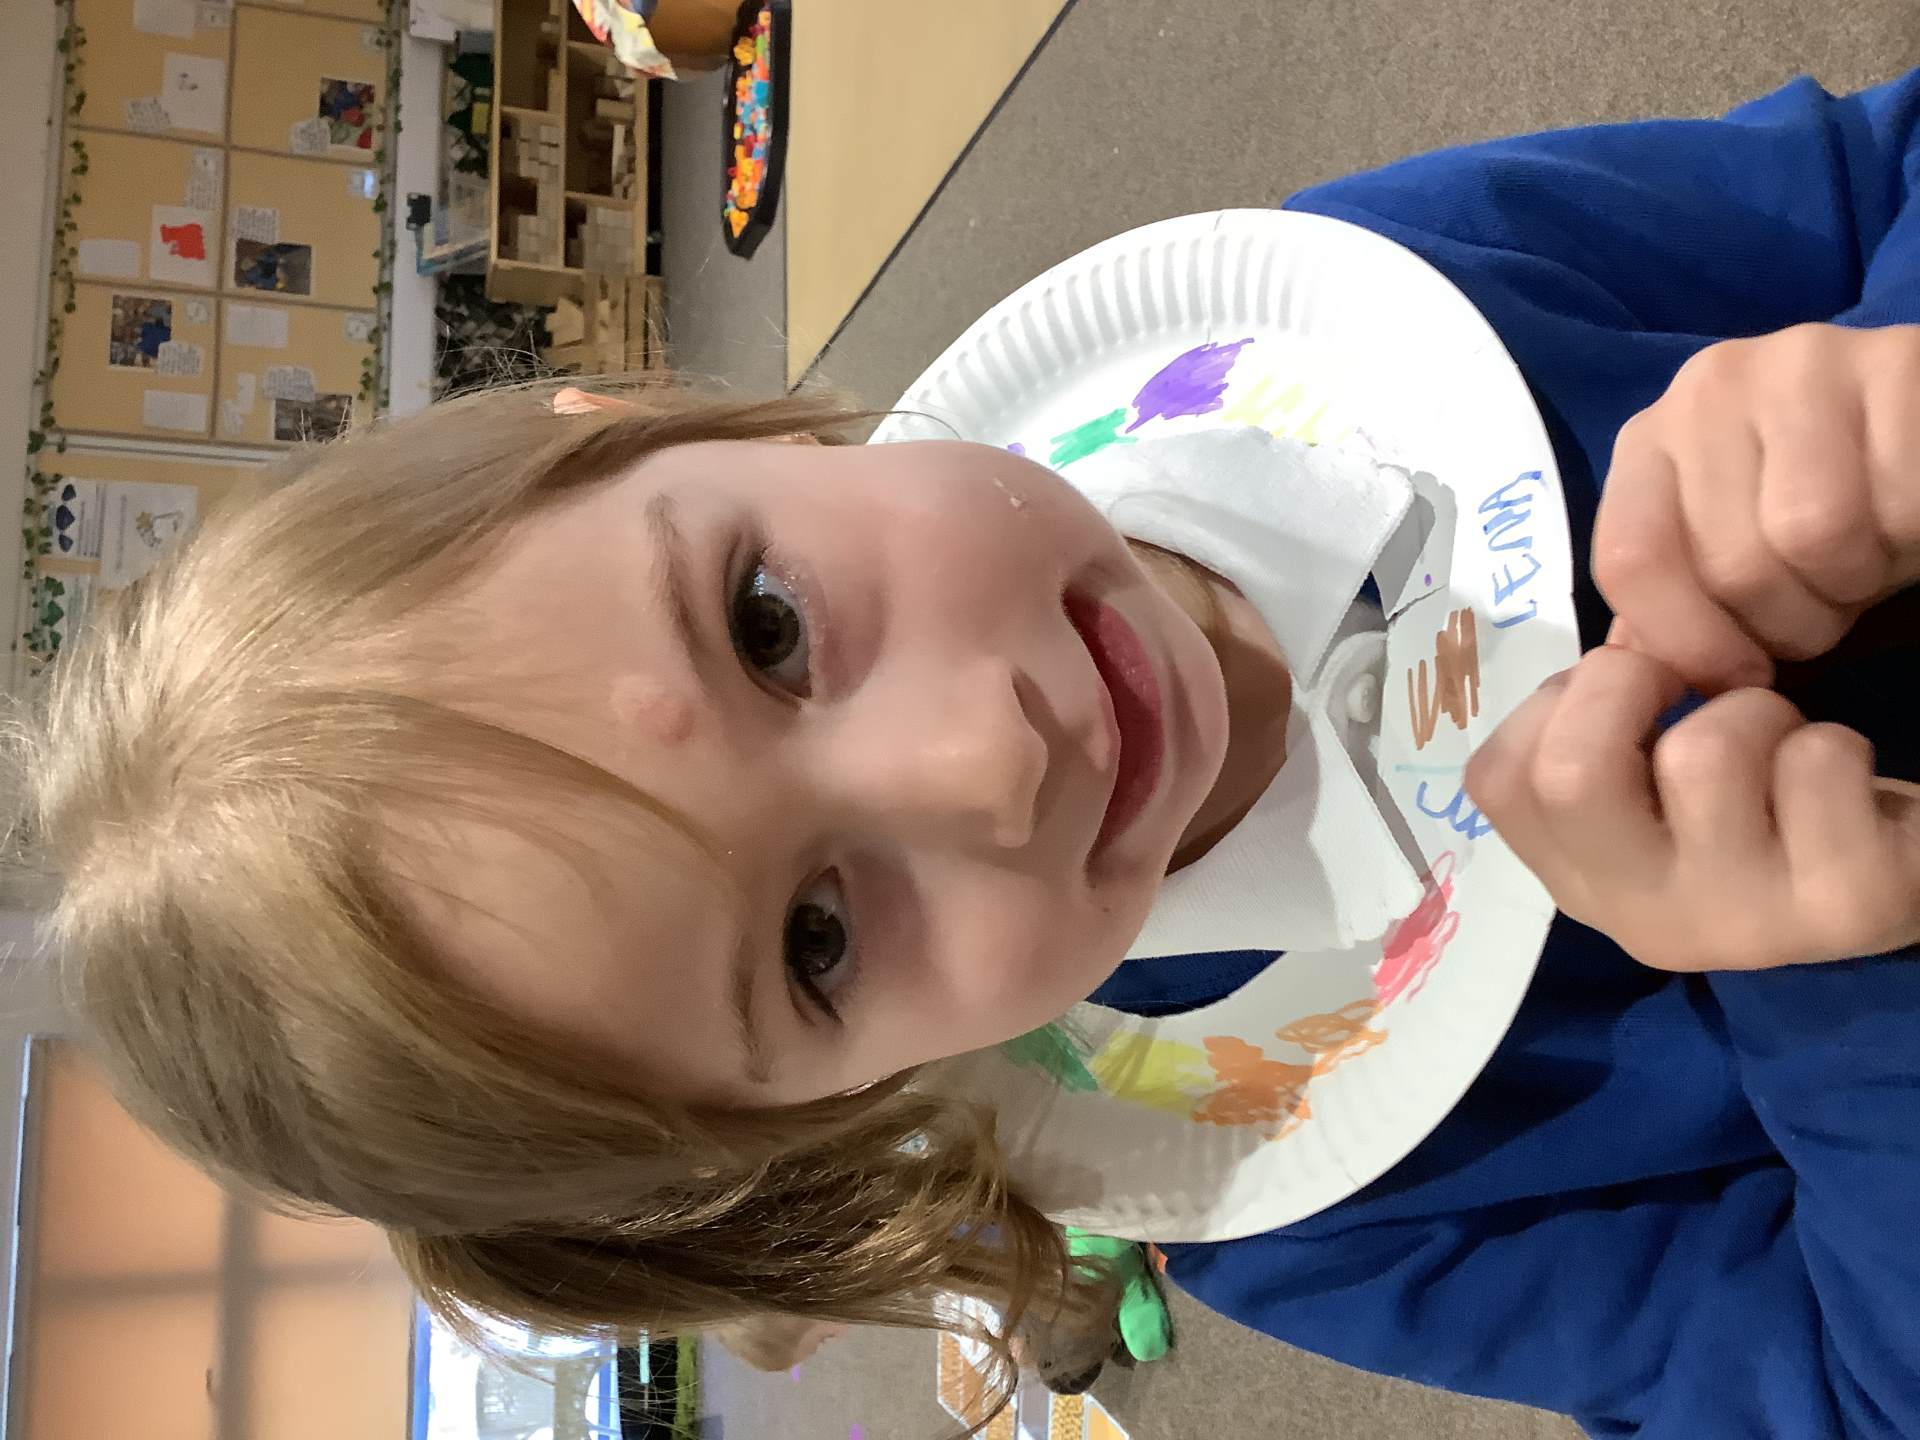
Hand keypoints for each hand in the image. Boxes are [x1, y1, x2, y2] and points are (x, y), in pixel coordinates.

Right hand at [1466, 646, 1919, 971]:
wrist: (1881, 881)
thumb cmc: (1754, 808)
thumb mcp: (1652, 772)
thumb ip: (1606, 712)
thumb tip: (1631, 627)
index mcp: (1581, 880)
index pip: (1497, 778)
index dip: (1555, 703)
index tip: (1620, 700)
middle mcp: (1641, 917)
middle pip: (1571, 775)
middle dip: (1626, 684)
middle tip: (1682, 689)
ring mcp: (1740, 923)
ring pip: (1704, 754)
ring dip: (1754, 711)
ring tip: (1778, 747)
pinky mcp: (1841, 906)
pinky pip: (1815, 762)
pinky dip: (1837, 742)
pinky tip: (1841, 788)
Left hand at [1595, 323, 1919, 692]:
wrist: (1918, 433)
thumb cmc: (1821, 501)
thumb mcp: (1732, 551)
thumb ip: (1674, 601)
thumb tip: (1628, 669)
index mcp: (1650, 440)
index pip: (1629, 558)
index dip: (1687, 642)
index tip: (1742, 678)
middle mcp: (1708, 388)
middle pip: (1731, 563)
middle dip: (1791, 622)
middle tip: (1825, 604)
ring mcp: (1798, 364)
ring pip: (1810, 534)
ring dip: (1852, 583)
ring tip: (1863, 562)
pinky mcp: (1893, 360)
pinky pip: (1896, 505)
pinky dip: (1909, 541)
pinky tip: (1905, 523)